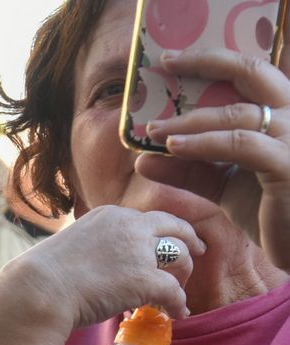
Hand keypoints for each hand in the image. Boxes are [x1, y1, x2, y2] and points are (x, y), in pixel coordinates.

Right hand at [0, 205, 201, 332]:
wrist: (37, 291)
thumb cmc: (40, 276)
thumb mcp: (70, 245)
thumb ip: (92, 247)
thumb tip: (95, 266)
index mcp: (110, 215)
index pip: (148, 219)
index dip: (162, 233)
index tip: (167, 243)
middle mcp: (130, 226)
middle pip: (175, 229)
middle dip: (189, 243)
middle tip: (194, 256)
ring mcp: (139, 252)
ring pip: (181, 258)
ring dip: (182, 276)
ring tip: (177, 293)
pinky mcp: (145, 279)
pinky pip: (175, 291)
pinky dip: (179, 304)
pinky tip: (177, 313)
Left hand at [138, 49, 289, 267]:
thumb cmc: (270, 210)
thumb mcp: (223, 185)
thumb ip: (188, 169)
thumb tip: (142, 159)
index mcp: (281, 113)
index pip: (249, 74)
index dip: (212, 61)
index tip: (170, 60)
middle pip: (251, 73)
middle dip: (205, 64)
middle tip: (165, 67)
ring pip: (236, 115)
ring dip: (188, 120)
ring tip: (152, 129)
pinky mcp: (287, 164)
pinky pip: (239, 145)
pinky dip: (202, 144)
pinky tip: (173, 148)